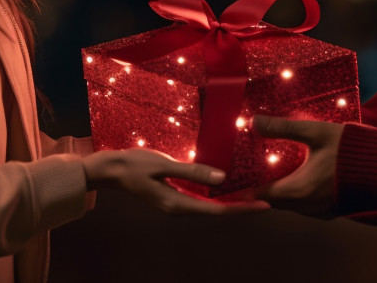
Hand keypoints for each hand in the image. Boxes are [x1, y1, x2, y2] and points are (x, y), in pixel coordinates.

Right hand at [80, 149, 268, 214]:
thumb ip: (192, 172)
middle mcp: (179, 209)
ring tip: (252, 197)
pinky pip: (201, 200)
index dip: (243, 209)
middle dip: (242, 208)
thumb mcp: (164, 165)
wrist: (110, 170)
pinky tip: (225, 190)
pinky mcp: (174, 197)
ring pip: (210, 207)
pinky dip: (217, 197)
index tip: (264, 206)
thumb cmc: (134, 164)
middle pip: (218, 211)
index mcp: (178, 204)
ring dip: (231, 203)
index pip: (218, 210)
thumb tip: (221, 179)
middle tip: (266, 202)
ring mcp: (176, 204)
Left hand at [249, 115, 343, 217]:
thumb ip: (285, 128)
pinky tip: (298, 176)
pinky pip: (305, 206)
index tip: (232, 180)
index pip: (260, 195)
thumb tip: (255, 122)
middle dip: (261, 187)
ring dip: (280, 191)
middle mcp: (307, 207)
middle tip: (249, 171)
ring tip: (271, 171)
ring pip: (290, 205)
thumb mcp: (317, 133)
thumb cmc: (353, 150)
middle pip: (273, 201)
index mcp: (299, 191)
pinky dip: (297, 194)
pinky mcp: (332, 212)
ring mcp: (320, 212)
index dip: (244, 188)